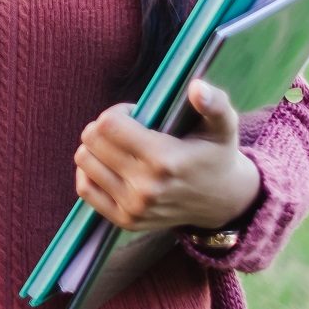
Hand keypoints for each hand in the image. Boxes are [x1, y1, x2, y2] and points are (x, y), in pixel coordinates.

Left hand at [72, 78, 261, 233]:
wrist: (224, 202)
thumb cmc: (217, 155)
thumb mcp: (224, 127)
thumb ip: (215, 104)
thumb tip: (198, 87)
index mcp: (164, 160)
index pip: (108, 125)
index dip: (117, 112)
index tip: (135, 114)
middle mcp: (146, 188)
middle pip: (92, 140)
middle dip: (103, 127)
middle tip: (126, 129)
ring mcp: (134, 208)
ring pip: (84, 161)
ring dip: (95, 147)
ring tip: (119, 146)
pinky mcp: (125, 221)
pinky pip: (85, 189)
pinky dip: (88, 172)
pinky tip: (107, 164)